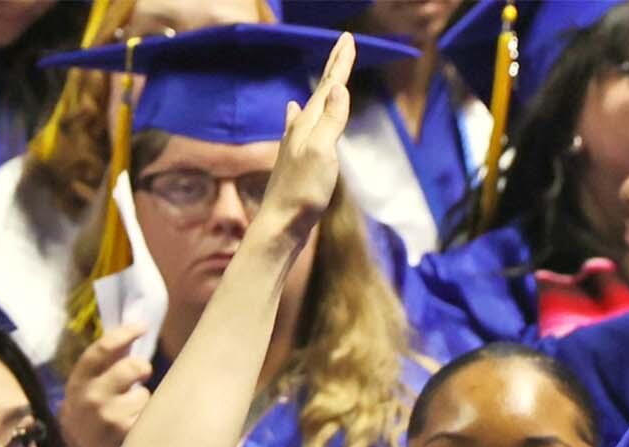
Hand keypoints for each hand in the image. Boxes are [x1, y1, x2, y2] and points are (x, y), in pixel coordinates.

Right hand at [59, 322, 151, 446]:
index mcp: (78, 382)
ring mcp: (110, 418)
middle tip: (141, 375)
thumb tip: (131, 335)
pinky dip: (145, 421)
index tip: (141, 326)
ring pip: (145, 395)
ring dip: (142, 402)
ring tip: (127, 415)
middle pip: (133, 367)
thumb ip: (104, 365)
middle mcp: (92, 398)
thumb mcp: (83, 390)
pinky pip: (149, 417)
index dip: (124, 333)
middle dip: (142, 369)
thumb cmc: (84, 419)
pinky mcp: (126, 436)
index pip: (102, 349)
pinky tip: (133, 430)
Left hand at [251, 32, 353, 246]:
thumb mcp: (322, 153)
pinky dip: (301, 112)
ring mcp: (296, 145)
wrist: (280, 226)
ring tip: (328, 74)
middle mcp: (300, 129)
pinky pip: (301, 125)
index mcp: (309, 124)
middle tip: (344, 44)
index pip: (328, 86)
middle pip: (320, 91)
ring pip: (312, 106)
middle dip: (334, 67)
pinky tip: (292, 111)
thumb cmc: (302, 192)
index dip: (340, 62)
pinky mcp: (296, 160)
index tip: (348, 38)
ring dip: (323, 88)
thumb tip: (339, 87)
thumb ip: (331, 120)